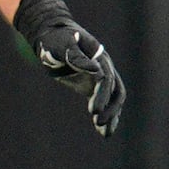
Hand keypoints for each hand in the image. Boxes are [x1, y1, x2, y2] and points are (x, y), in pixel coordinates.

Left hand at [13, 0, 125, 136]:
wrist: (52, 35)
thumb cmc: (55, 39)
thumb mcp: (62, 44)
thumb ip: (77, 57)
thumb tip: (96, 70)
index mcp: (99, 57)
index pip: (106, 79)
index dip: (102, 95)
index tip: (93, 110)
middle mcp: (105, 68)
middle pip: (116, 91)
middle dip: (110, 108)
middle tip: (97, 123)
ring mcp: (101, 78)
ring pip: (114, 99)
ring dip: (112, 116)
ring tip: (105, 134)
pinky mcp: (93, 86)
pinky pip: (104, 102)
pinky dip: (106, 116)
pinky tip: (103, 132)